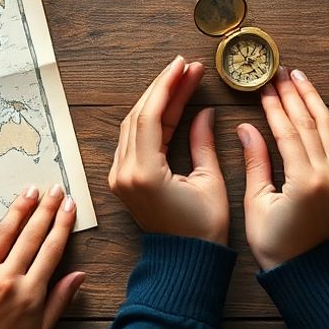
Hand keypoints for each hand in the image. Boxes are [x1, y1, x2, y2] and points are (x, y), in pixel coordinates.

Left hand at [0, 185, 84, 328]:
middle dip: (48, 210)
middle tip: (57, 190)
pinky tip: (12, 211)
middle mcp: (14, 280)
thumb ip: (61, 300)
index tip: (71, 207)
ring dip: (25, 209)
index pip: (53, 250)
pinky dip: (4, 224)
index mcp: (34, 294)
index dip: (63, 226)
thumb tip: (80, 274)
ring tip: (35, 189)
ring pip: (12, 234)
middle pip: (35, 237)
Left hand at [109, 56, 227, 244]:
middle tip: (187, 68)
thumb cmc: (202, 230)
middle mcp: (124, 173)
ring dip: (156, 101)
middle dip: (163, 88)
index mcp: (144, 173)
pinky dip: (151, 119)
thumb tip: (204, 112)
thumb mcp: (209, 182)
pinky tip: (170, 105)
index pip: (150, 116)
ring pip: (132, 125)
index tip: (183, 65)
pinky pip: (132, 139)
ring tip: (182, 80)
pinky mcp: (123, 180)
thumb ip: (202, 142)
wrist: (184, 263)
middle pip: (138, 116)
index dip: (167, 86)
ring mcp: (119, 177)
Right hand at [236, 68, 328, 269]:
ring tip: (298, 79)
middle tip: (280, 72)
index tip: (263, 86)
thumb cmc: (275, 244)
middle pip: (311, 123)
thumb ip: (255, 162)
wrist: (306, 270)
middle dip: (294, 94)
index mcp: (305, 181)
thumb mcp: (256, 203)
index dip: (274, 106)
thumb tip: (247, 127)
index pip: (288, 131)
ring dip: (314, 100)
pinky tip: (318, 107)